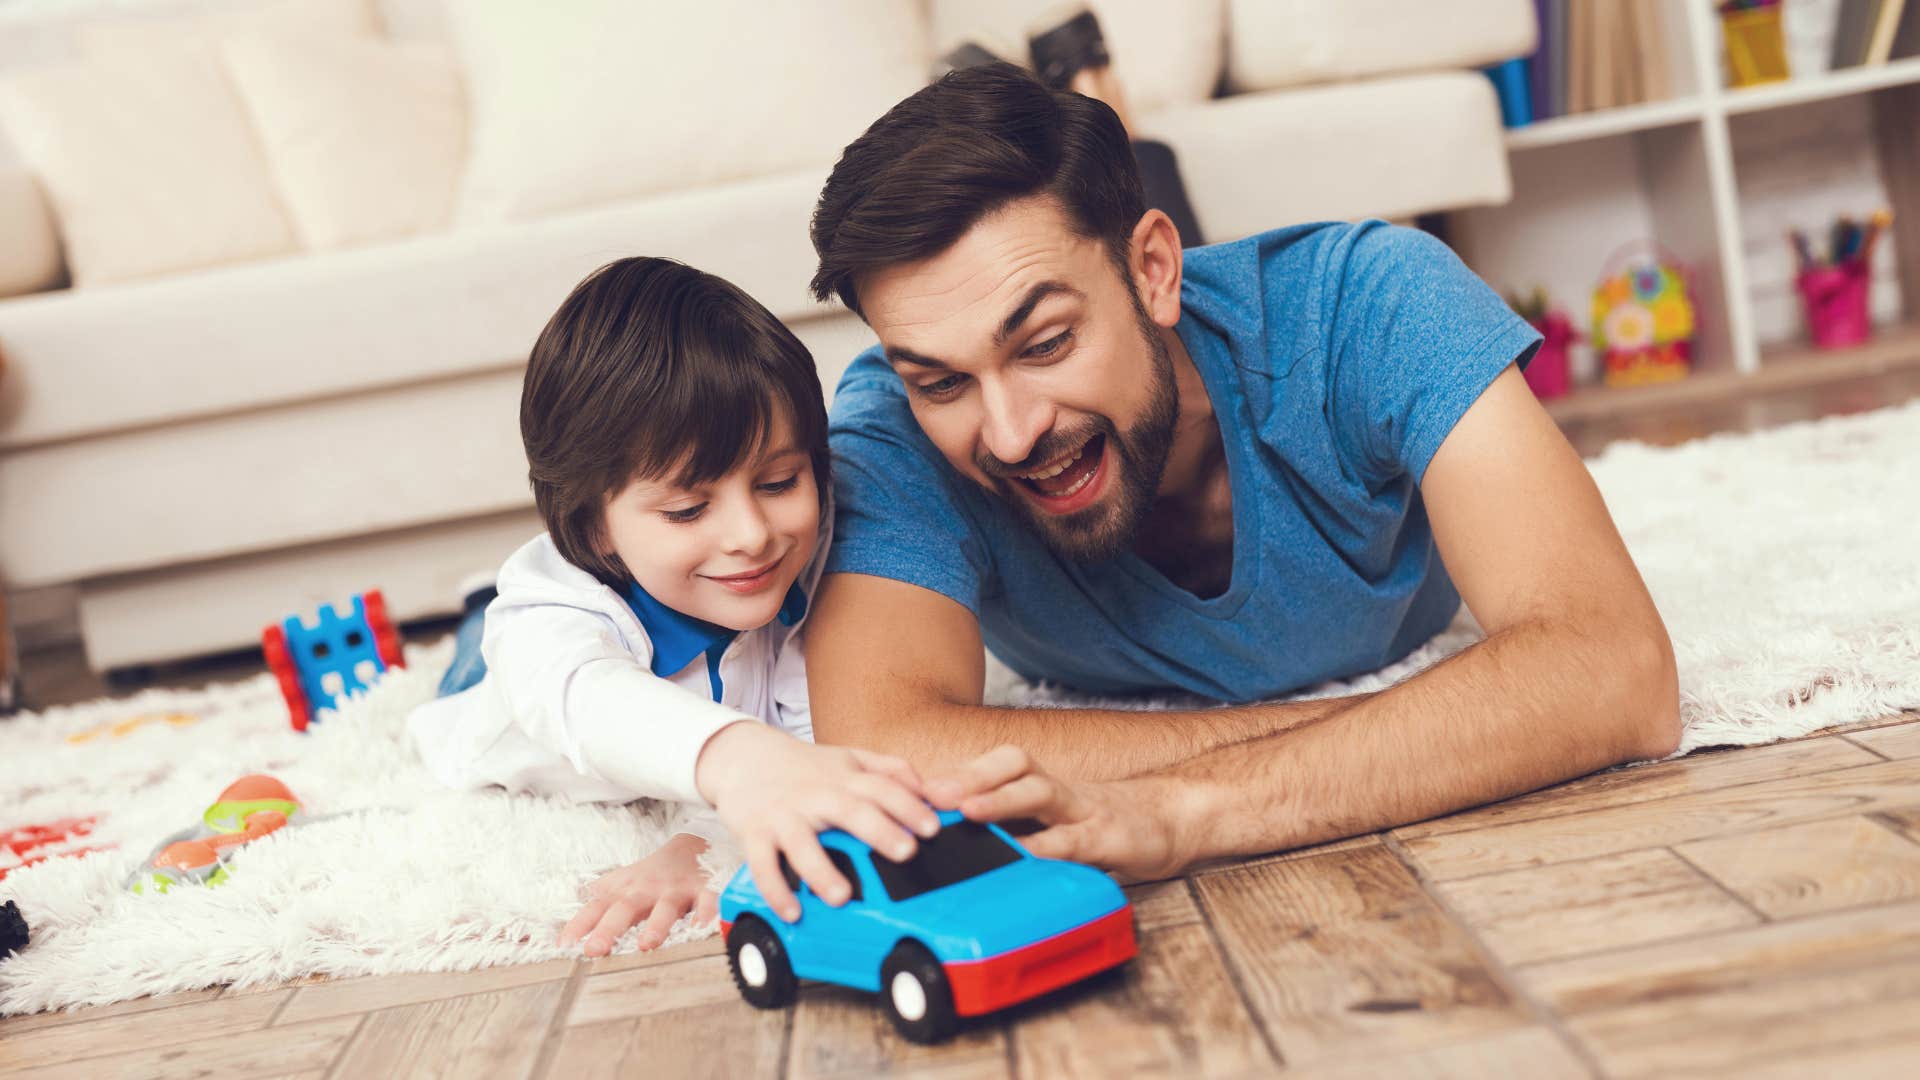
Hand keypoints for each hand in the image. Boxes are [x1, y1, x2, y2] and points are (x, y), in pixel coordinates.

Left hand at [560, 833, 716, 956]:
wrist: (689, 846)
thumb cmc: (649, 876)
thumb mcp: (618, 887)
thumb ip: (594, 909)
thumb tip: (560, 935)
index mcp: (622, 892)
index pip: (595, 909)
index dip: (578, 926)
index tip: (564, 945)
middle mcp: (645, 890)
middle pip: (624, 909)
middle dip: (609, 929)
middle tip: (595, 950)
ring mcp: (674, 890)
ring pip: (665, 908)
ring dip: (655, 925)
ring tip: (647, 944)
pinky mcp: (702, 889)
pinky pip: (706, 900)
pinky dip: (706, 912)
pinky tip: (701, 927)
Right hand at [695, 722, 941, 922]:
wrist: (743, 756)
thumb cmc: (805, 767)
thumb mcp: (848, 757)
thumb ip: (889, 769)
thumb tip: (929, 787)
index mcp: (844, 778)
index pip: (882, 787)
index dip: (909, 805)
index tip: (933, 826)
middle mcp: (816, 795)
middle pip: (850, 810)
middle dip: (879, 830)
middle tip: (905, 852)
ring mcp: (784, 815)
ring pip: (802, 844)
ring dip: (821, 871)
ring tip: (842, 896)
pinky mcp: (755, 833)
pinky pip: (763, 864)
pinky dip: (775, 890)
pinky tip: (793, 912)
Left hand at [926, 745, 1186, 881]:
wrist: (1173, 819)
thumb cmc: (1100, 821)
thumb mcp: (1053, 817)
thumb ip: (1013, 820)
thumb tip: (953, 831)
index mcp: (1042, 785)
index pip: (996, 763)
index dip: (956, 770)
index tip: (913, 785)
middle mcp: (1059, 790)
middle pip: (1012, 765)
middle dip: (969, 775)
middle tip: (929, 792)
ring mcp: (1084, 809)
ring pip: (1041, 791)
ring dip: (1002, 798)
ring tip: (968, 811)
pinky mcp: (1109, 837)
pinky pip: (1074, 840)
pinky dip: (1047, 848)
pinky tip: (1023, 859)